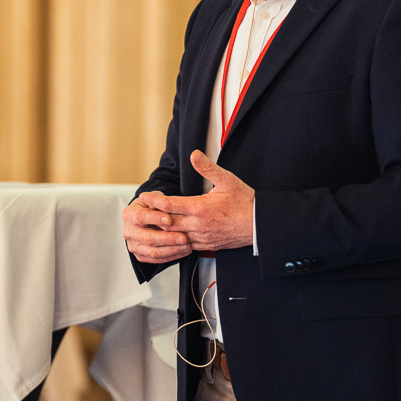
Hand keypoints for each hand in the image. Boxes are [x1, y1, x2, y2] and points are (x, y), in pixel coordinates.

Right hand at [122, 192, 192, 263]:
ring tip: (187, 245)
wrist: (146, 217)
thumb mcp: (154, 198)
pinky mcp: (141, 256)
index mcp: (129, 214)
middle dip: (167, 238)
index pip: (140, 217)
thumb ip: (158, 202)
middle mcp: (129, 231)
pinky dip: (172, 256)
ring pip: (153, 252)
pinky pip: (157, 259)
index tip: (170, 219)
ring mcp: (134, 245)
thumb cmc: (151, 206)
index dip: (155, 218)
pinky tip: (183, 251)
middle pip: (147, 237)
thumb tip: (164, 205)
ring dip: (172, 250)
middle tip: (184, 237)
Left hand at [139, 150, 253, 251]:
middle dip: (152, 218)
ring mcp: (202, 237)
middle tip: (140, 211)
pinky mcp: (206, 245)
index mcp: (200, 208)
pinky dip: (174, 241)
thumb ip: (207, 168)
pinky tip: (168, 236)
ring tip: (149, 224)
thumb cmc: (245, 201)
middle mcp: (198, 225)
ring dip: (161, 231)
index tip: (144, 196)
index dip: (155, 200)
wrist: (259, 224)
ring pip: (174, 237)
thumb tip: (194, 154)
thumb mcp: (227, 180)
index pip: (170, 205)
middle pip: (167, 223)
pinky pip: (185, 246)